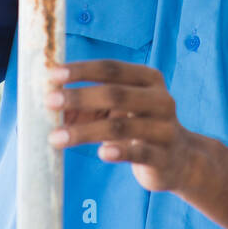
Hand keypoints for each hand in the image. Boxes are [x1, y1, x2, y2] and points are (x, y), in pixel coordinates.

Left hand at [45, 60, 199, 193]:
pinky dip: (118, 152)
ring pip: (121, 127)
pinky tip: (101, 153)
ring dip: (84, 131)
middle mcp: (160, 99)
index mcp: (149, 79)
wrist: (178, 160)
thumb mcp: (117, 111)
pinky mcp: (163, 156)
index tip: (53, 74)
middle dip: (80, 97)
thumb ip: (87, 106)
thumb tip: (49, 104)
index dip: (82, 70)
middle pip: (116, 93)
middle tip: (50, 101)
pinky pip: (138, 153)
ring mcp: (164, 128)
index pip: (112, 68)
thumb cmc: (138, 127)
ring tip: (55, 137)